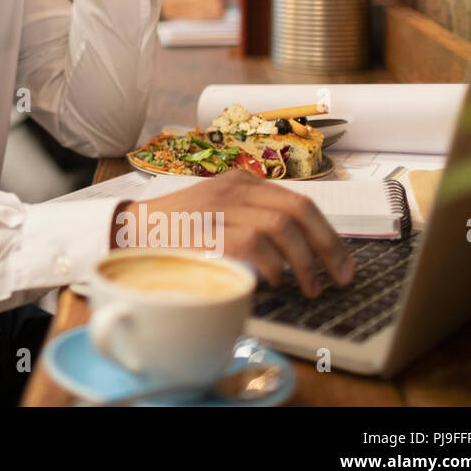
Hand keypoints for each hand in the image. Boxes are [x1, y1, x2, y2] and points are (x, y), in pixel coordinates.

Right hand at [111, 170, 355, 296]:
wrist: (127, 231)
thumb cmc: (175, 229)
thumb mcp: (217, 210)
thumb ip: (252, 217)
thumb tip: (303, 247)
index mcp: (240, 182)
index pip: (300, 200)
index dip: (329, 233)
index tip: (343, 262)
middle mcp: (234, 188)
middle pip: (298, 210)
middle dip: (328, 247)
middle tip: (340, 278)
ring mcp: (220, 207)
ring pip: (281, 227)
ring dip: (302, 262)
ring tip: (307, 288)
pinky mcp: (208, 228)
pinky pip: (254, 244)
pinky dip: (271, 266)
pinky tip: (272, 282)